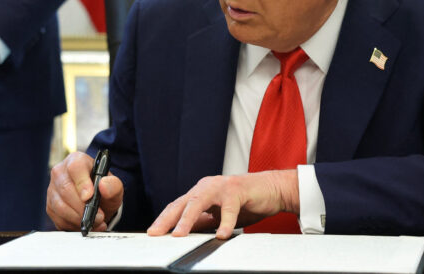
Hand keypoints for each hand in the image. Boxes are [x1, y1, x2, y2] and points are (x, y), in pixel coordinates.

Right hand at [46, 151, 123, 231]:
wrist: (97, 203)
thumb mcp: (115, 187)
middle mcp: (60, 172)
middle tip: (98, 216)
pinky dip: (73, 225)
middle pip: (66, 189)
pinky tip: (84, 224)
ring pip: (60, 206)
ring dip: (79, 218)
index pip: (75, 167)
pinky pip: (58, 218)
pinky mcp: (50, 206)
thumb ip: (113, 185)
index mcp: (77, 161)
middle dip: (83, 207)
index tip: (89, 197)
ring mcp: (52, 189)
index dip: (81, 182)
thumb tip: (103, 185)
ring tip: (94, 222)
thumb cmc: (104, 191)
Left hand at [148, 170, 297, 238]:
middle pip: (182, 203)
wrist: (271, 189)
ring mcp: (221, 187)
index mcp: (200, 192)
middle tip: (156, 234)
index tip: (152, 234)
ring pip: (200, 202)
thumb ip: (202, 221)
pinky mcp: (238, 190)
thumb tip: (183, 233)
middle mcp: (207, 186)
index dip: (164, 219)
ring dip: (187, 220)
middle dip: (167, 220)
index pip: (177, 206)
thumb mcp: (218, 215)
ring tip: (179, 235)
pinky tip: (221, 235)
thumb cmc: (244, 202)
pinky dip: (224, 222)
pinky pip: (229, 208)